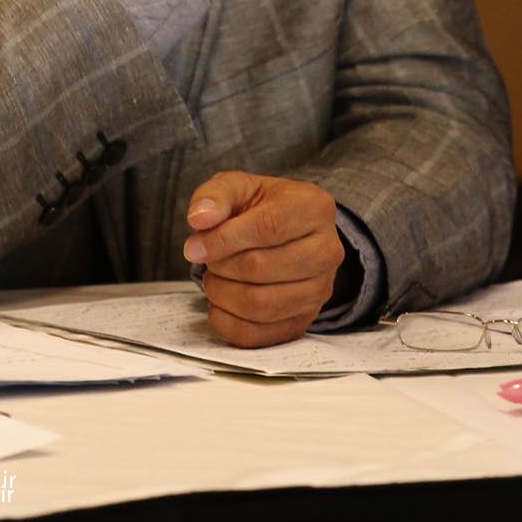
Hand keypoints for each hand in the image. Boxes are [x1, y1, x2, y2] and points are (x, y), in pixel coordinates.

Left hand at [184, 170, 344, 346]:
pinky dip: (229, 324)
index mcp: (314, 207)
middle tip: (206, 260)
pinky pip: (262, 335)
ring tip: (213, 279)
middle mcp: (327, 251)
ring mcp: (320, 290)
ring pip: (262, 305)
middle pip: (262, 268)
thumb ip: (215, 196)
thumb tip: (199, 219)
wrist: (284, 232)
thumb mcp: (237, 186)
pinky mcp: (304, 321)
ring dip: (223, 295)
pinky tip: (218, 305)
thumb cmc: (259, 206)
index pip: (268, 227)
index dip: (224, 240)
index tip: (194, 246)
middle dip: (221, 266)